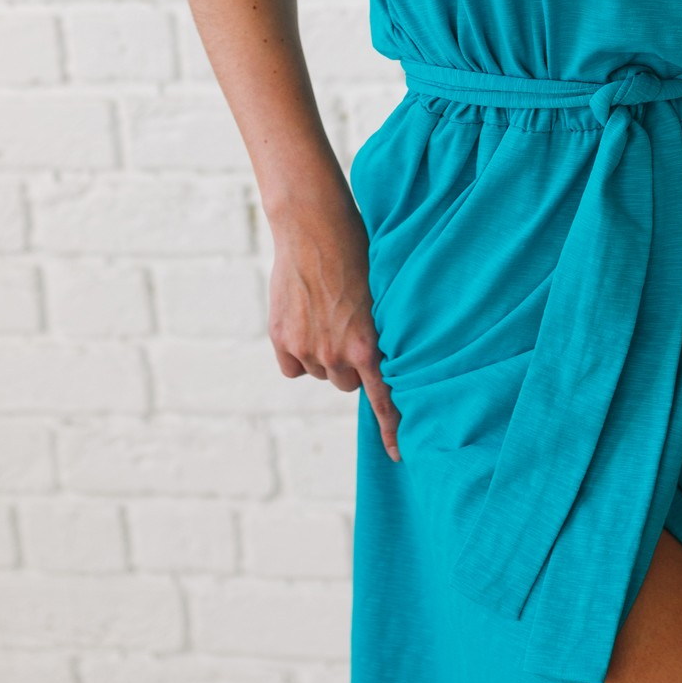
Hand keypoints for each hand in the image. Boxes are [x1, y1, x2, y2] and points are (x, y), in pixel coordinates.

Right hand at [267, 191, 402, 463]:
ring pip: (319, 371)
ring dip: (323, 354)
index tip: (399, 455)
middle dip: (349, 364)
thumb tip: (382, 363)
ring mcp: (307, 348)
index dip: (392, 430)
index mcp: (370, 345)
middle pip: (346, 382)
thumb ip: (377, 335)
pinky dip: (296, 351)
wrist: (314, 227)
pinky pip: (292, 366)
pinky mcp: (282, 339)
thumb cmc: (358, 253)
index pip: (383, 400)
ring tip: (326, 313)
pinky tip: (302, 321)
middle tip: (349, 329)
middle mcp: (337, 354)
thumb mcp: (382, 297)